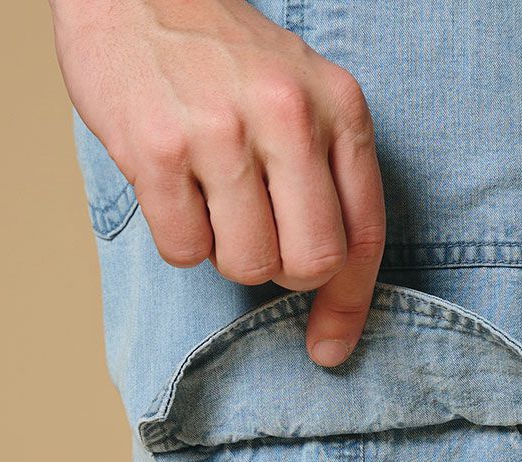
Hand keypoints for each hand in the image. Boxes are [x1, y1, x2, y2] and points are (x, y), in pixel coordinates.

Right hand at [49, 0, 385, 366]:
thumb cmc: (221, 56)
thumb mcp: (302, 95)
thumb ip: (328, 177)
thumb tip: (333, 293)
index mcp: (339, 106)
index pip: (363, 236)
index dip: (349, 305)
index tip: (329, 346)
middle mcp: (289, 115)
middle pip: (309, 263)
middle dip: (281, 272)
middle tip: (255, 236)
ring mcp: (222, 131)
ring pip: (245, 265)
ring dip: (224, 252)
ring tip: (210, 198)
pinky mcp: (158, 149)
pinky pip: (183, 251)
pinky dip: (177, 239)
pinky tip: (173, 189)